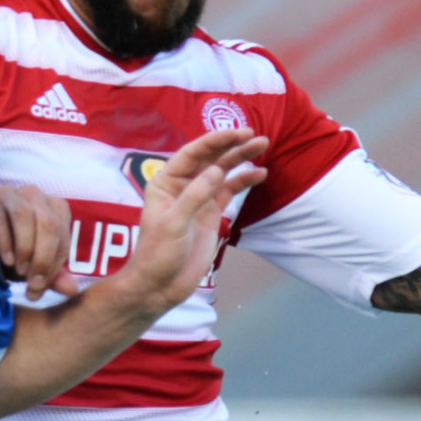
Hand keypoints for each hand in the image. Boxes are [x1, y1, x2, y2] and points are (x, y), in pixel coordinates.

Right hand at [0, 183, 76, 295]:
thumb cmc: (11, 252)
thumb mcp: (32, 266)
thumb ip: (52, 276)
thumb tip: (72, 290)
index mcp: (54, 208)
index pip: (63, 235)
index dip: (55, 265)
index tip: (39, 288)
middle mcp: (35, 196)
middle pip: (49, 223)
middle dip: (43, 259)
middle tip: (33, 284)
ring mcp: (11, 194)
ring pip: (25, 215)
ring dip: (25, 248)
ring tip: (19, 272)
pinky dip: (4, 242)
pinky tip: (6, 261)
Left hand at [115, 127, 268, 314]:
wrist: (160, 286)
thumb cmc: (158, 254)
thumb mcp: (173, 223)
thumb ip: (195, 195)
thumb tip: (218, 170)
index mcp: (166, 182)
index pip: (193, 153)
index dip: (216, 140)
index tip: (238, 133)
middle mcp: (183, 185)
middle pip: (210, 158)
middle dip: (232, 145)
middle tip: (255, 136)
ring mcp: (199, 199)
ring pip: (222, 172)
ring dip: (241, 159)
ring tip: (263, 145)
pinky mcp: (211, 214)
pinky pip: (229, 192)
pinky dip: (244, 182)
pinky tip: (260, 174)